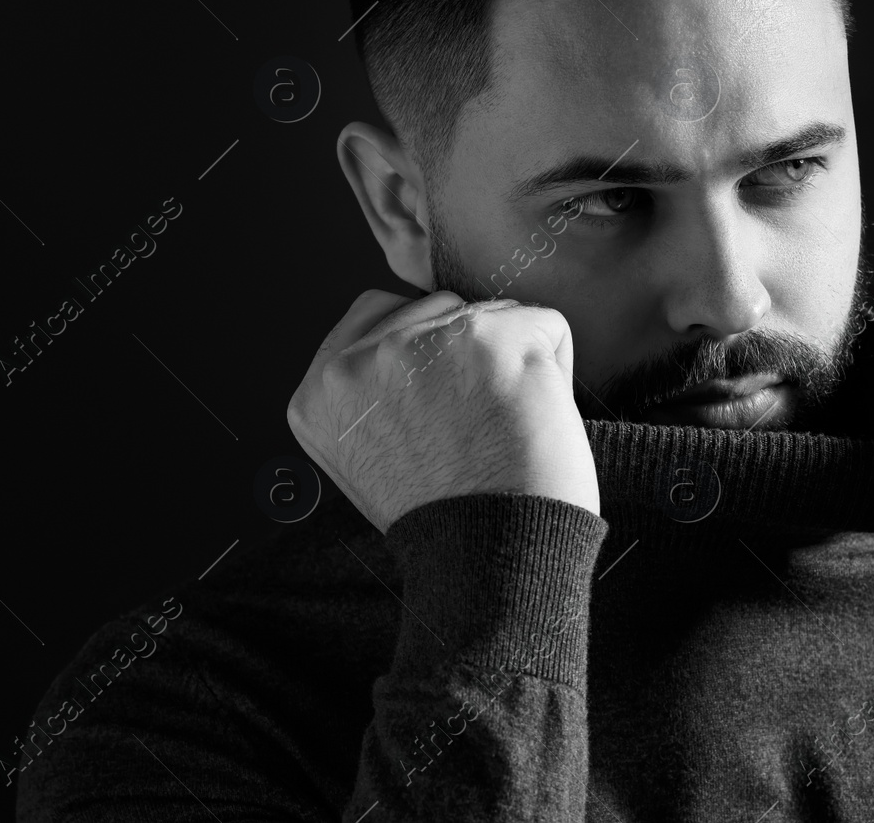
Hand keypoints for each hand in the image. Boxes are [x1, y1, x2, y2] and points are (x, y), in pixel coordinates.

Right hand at [287, 289, 598, 532]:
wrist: (491, 566)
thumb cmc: (446, 521)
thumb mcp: (366, 456)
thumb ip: (372, 391)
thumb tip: (416, 340)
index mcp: (319, 392)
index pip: (375, 311)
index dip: (421, 351)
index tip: (438, 404)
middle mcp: (360, 360)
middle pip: (435, 306)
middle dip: (463, 352)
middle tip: (472, 424)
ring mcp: (424, 344)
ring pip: (489, 311)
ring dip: (507, 358)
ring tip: (500, 425)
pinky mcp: (491, 340)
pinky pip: (545, 324)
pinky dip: (555, 367)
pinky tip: (535, 417)